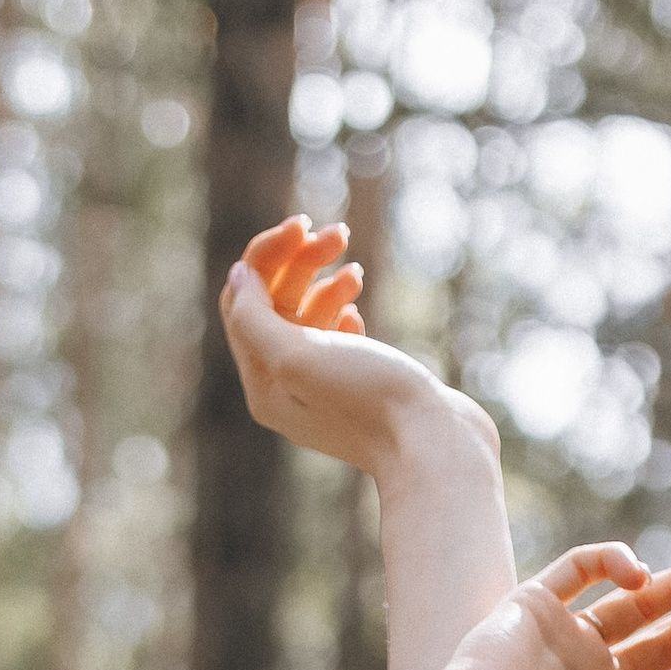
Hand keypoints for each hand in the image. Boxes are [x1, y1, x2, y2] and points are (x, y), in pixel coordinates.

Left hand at [219, 216, 496, 486]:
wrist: (433, 443)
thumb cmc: (367, 399)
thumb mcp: (297, 356)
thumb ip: (254, 318)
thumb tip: (237, 277)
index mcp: (263, 385)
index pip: (242, 302)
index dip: (265, 257)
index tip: (303, 225)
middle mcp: (286, 389)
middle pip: (275, 304)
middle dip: (301, 260)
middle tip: (339, 233)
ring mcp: (322, 387)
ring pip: (307, 315)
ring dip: (325, 278)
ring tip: (355, 268)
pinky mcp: (358, 384)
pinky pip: (334, 335)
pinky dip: (341, 308)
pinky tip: (357, 303)